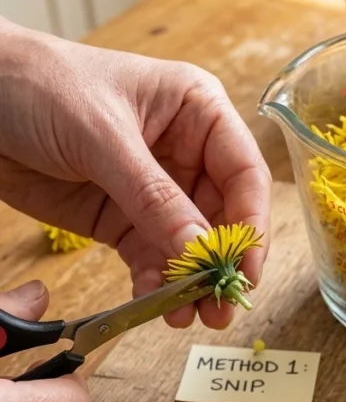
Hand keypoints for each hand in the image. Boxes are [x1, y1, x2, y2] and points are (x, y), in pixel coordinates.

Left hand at [0, 18, 271, 328]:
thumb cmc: (40, 84)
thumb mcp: (102, 135)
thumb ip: (153, 195)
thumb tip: (199, 250)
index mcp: (197, 113)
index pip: (244, 174)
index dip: (250, 225)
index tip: (244, 270)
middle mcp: (186, 153)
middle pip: (222, 219)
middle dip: (220, 266)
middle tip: (219, 308)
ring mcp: (155, 190)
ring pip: (188, 246)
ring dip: (190, 283)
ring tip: (187, 317)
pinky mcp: (121, 218)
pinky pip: (149, 258)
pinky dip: (154, 284)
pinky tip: (152, 303)